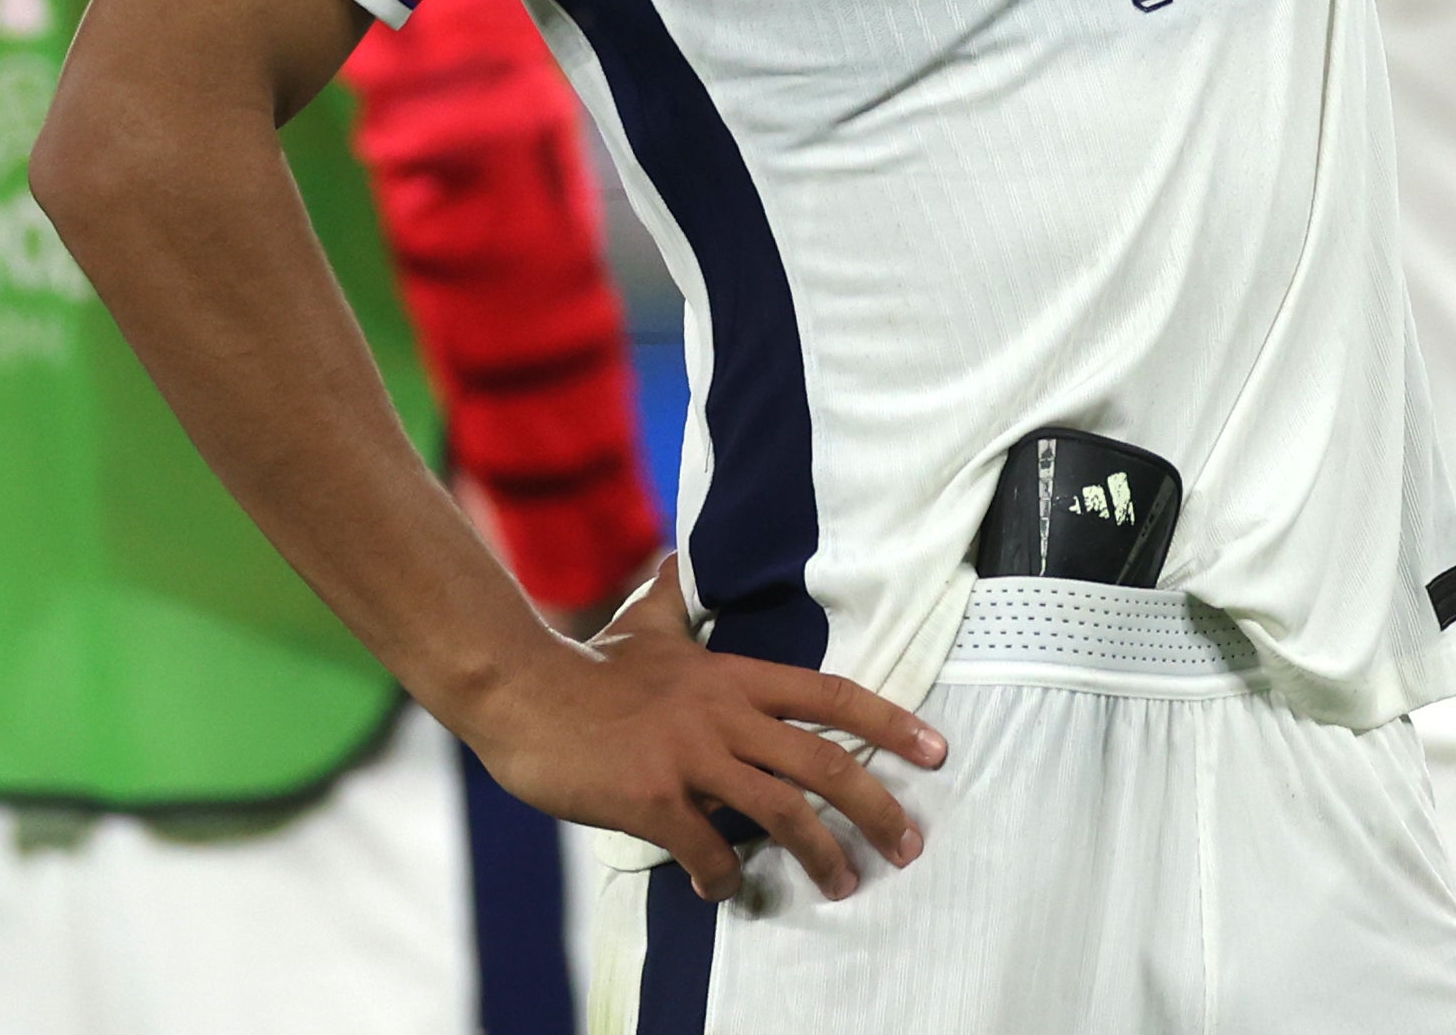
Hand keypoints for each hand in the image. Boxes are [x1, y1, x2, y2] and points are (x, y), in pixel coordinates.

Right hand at [445, 557, 945, 904]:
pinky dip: (723, 876)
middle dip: (875, 806)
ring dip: (819, 855)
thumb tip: (683, 563)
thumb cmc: (587, 663)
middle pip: (823, 762)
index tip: (934, 749)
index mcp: (732, 677)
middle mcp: (724, 714)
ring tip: (841, 885)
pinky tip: (724, 891)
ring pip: (780, 812)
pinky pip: (706, 848)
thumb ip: (676, 599)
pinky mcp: (651, 798)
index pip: (830, 695)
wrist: (521, 690)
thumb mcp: (644, 622)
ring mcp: (690, 757)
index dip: (888, 721)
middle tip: (908, 844)